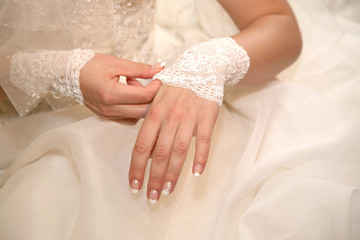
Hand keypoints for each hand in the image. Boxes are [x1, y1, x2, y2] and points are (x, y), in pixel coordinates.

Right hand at [79, 53, 162, 123]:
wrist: (69, 74)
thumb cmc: (89, 66)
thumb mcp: (116, 63)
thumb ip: (139, 68)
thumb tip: (158, 69)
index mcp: (111, 94)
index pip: (144, 96)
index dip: (156, 87)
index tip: (159, 78)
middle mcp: (109, 109)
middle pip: (144, 111)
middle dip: (152, 97)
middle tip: (151, 83)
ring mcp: (107, 115)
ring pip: (137, 117)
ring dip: (142, 103)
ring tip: (132, 86)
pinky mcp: (106, 118)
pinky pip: (128, 119)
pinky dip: (134, 108)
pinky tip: (128, 94)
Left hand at [128, 85, 218, 202]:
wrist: (201, 67)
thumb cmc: (175, 86)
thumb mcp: (156, 99)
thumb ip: (150, 124)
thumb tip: (147, 153)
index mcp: (154, 112)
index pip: (142, 146)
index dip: (137, 168)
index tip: (135, 185)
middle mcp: (170, 117)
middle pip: (160, 154)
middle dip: (154, 178)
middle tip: (151, 197)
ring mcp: (189, 117)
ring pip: (180, 151)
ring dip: (173, 174)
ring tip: (168, 191)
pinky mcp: (207, 117)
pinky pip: (204, 141)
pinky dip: (201, 157)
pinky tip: (196, 173)